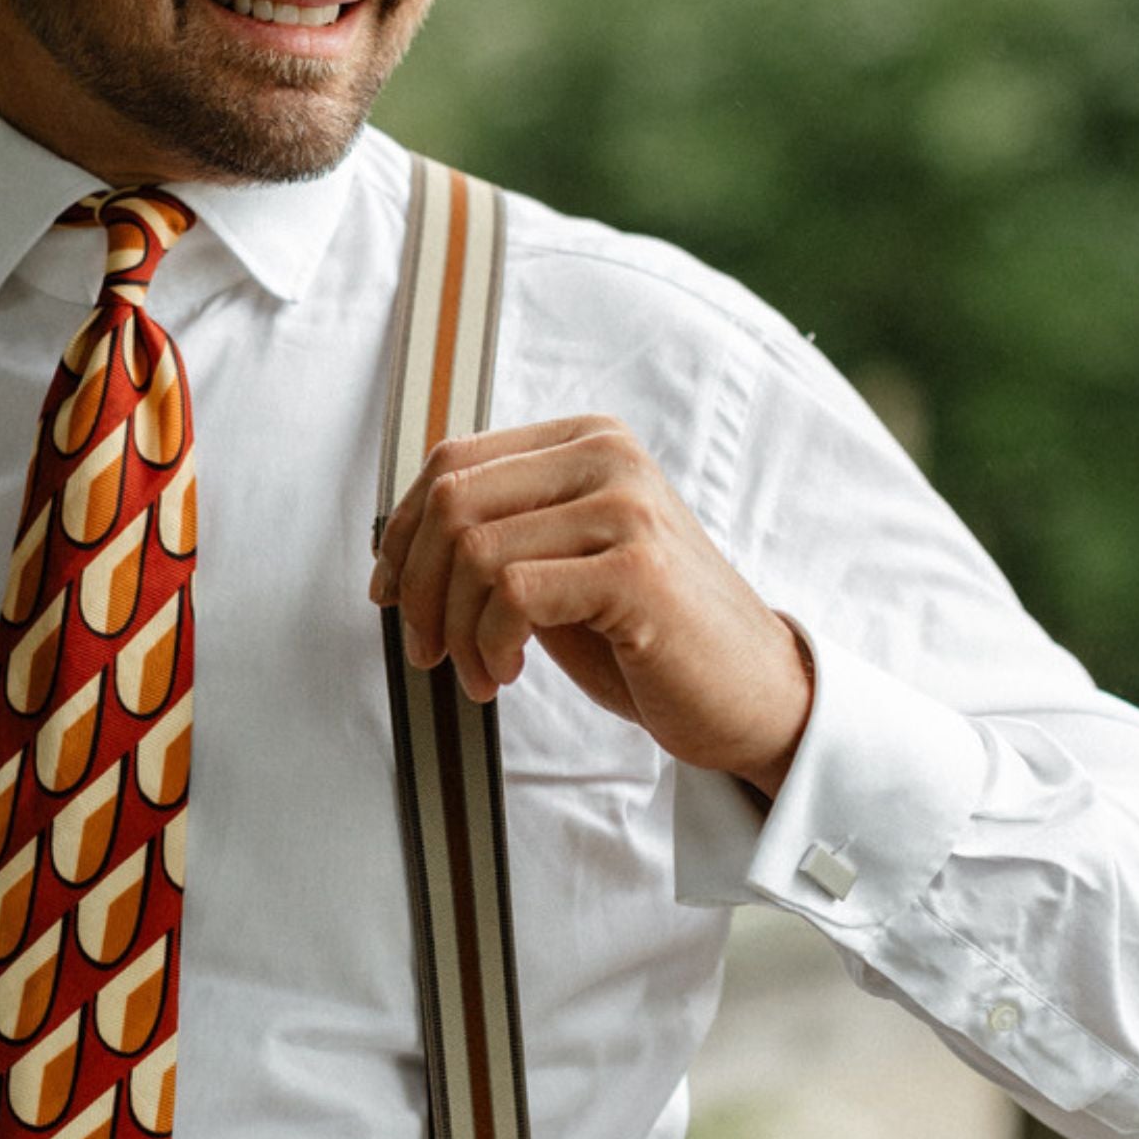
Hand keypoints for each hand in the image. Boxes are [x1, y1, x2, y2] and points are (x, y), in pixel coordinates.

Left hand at [370, 415, 812, 797]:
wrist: (750, 696)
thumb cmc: (645, 636)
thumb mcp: (559, 565)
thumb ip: (496, 534)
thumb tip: (395, 543)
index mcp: (584, 443)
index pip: (451, 461)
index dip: (402, 533)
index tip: (388, 596)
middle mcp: (606, 457)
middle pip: (451, 500)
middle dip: (417, 586)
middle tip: (428, 650)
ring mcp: (624, 507)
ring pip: (473, 549)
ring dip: (452, 628)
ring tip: (477, 673)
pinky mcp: (635, 570)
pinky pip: (512, 595)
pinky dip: (488, 644)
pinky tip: (506, 673)